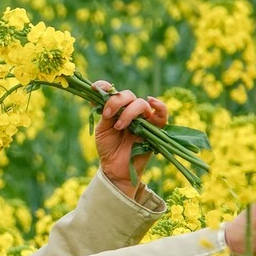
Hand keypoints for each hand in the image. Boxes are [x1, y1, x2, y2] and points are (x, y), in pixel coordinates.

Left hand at [92, 80, 168, 197]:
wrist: (115, 169)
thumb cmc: (109, 149)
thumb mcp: (102, 129)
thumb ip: (103, 111)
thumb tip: (96, 92)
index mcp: (118, 109)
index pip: (114, 91)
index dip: (104, 86)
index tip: (94, 87)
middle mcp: (131, 111)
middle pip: (128, 95)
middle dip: (116, 102)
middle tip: (107, 115)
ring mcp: (143, 119)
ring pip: (141, 104)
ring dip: (128, 112)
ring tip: (119, 126)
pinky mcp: (154, 129)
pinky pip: (162, 114)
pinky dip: (160, 106)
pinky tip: (152, 101)